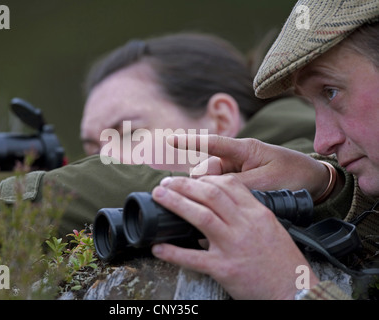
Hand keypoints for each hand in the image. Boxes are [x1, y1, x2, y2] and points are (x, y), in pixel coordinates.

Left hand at [151, 174, 318, 298]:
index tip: (189, 178)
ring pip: (201, 216)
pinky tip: (159, 248)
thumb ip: (246, 214)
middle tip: (166, 182)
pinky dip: (173, 252)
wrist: (295, 291)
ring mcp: (234, 246)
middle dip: (184, 184)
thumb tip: (219, 206)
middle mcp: (245, 225)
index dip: (204, 178)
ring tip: (159, 195)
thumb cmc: (283, 261)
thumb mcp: (270, 228)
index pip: (228, 185)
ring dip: (176, 203)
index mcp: (257, 213)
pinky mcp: (225, 269)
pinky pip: (194, 258)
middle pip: (210, 194)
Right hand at [168, 134, 333, 200]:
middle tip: (209, 198)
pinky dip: (218, 195)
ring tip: (220, 205)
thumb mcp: (267, 181)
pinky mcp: (240, 181)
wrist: (314, 181)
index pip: (212, 142)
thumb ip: (237, 184)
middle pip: (206, 168)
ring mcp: (238, 169)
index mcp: (244, 149)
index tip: (169, 140)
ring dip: (211, 191)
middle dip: (202, 182)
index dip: (189, 141)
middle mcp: (237, 157)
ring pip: (211, 180)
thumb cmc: (293, 174)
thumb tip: (209, 189)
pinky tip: (220, 205)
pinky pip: (221, 187)